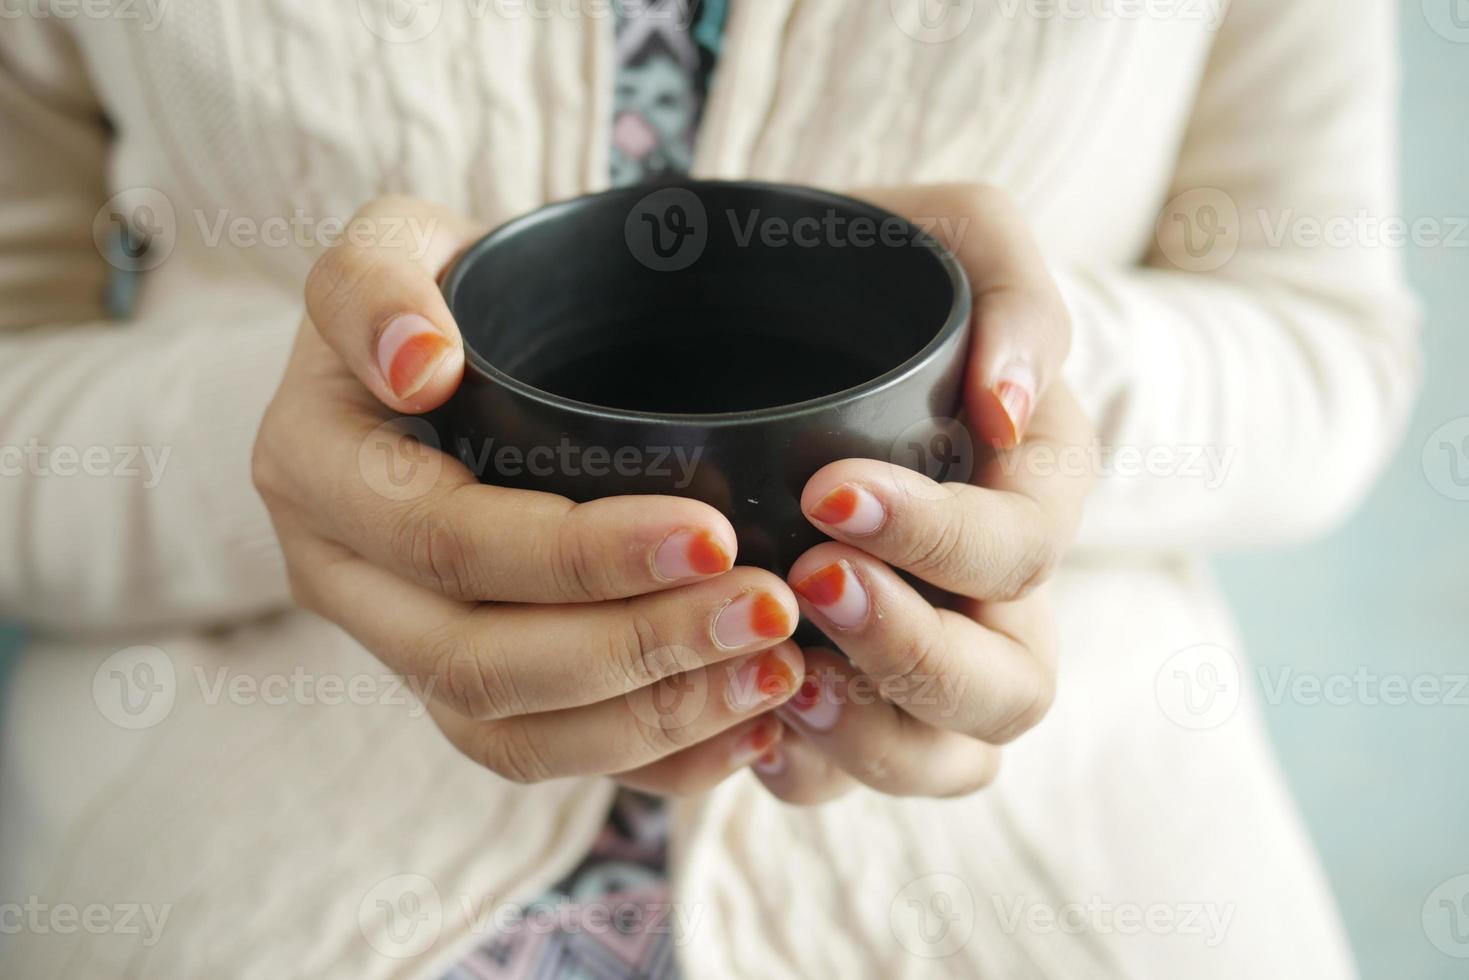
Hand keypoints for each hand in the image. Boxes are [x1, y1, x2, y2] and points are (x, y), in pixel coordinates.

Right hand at [252, 197, 803, 793]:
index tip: (712, 531)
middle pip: (480, 660)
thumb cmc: (448, 291)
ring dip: (655, 716)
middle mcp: (344, 580)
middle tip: (769, 609)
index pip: (447, 540)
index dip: (577, 554)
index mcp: (316, 472)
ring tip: (778, 673)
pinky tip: (750, 732)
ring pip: (514, 735)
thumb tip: (416, 365)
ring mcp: (401, 648)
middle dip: (637, 648)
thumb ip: (375, 280)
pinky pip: (547, 759)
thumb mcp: (393, 244)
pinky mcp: (466, 692)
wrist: (456, 356)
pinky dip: (653, 760)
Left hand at [749, 185, 1093, 801]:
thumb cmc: (867, 271)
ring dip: (870, 735)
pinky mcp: (852, 697)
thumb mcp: (956, 234)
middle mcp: (998, 592)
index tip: (830, 491)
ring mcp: (929, 655)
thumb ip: (1014, 293)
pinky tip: (747, 722)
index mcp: (1034, 490)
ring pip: (949, 759)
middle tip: (808, 579)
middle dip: (913, 648)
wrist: (770, 315)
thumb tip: (1011, 411)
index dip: (943, 538)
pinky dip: (811, 768)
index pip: (1026, 547)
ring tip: (777, 675)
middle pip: (1011, 685)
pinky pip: (854, 779)